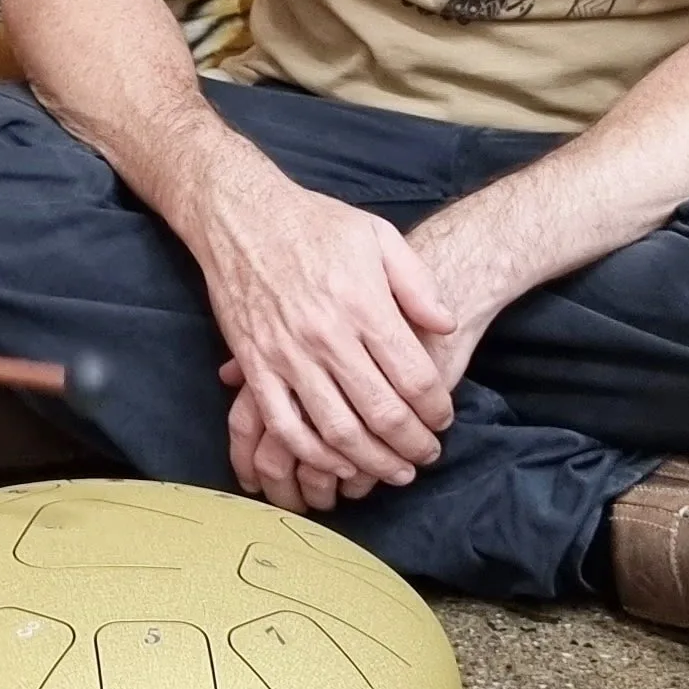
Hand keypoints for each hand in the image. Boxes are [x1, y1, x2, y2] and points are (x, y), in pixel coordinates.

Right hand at [193, 165, 454, 503]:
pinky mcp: (255, 365)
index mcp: (363, 305)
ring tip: (392, 471)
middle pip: (381, 412)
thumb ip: (417, 283)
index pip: (414, 377)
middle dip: (411, 445)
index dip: (436, 409)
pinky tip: (336, 463)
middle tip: (426, 456)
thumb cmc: (315, 224)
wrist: (241, 217)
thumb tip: (447, 325)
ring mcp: (287, 355)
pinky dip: (313, 454)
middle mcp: (327, 336)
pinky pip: (284, 425)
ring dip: (370, 461)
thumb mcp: (378, 236)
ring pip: (336, 429)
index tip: (442, 420)